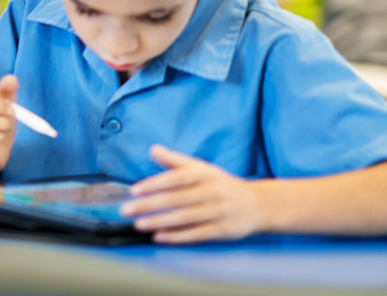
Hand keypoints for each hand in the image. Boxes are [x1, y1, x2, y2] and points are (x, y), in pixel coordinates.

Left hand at [123, 145, 265, 242]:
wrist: (259, 204)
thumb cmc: (222, 185)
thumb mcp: (202, 168)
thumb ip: (176, 161)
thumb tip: (153, 149)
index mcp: (205, 174)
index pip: (176, 178)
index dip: (155, 184)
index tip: (134, 190)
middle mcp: (212, 192)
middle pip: (177, 199)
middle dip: (150, 205)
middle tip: (127, 210)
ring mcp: (219, 212)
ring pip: (186, 218)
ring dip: (161, 222)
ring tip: (139, 225)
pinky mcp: (224, 230)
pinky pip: (198, 234)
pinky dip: (178, 236)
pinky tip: (160, 237)